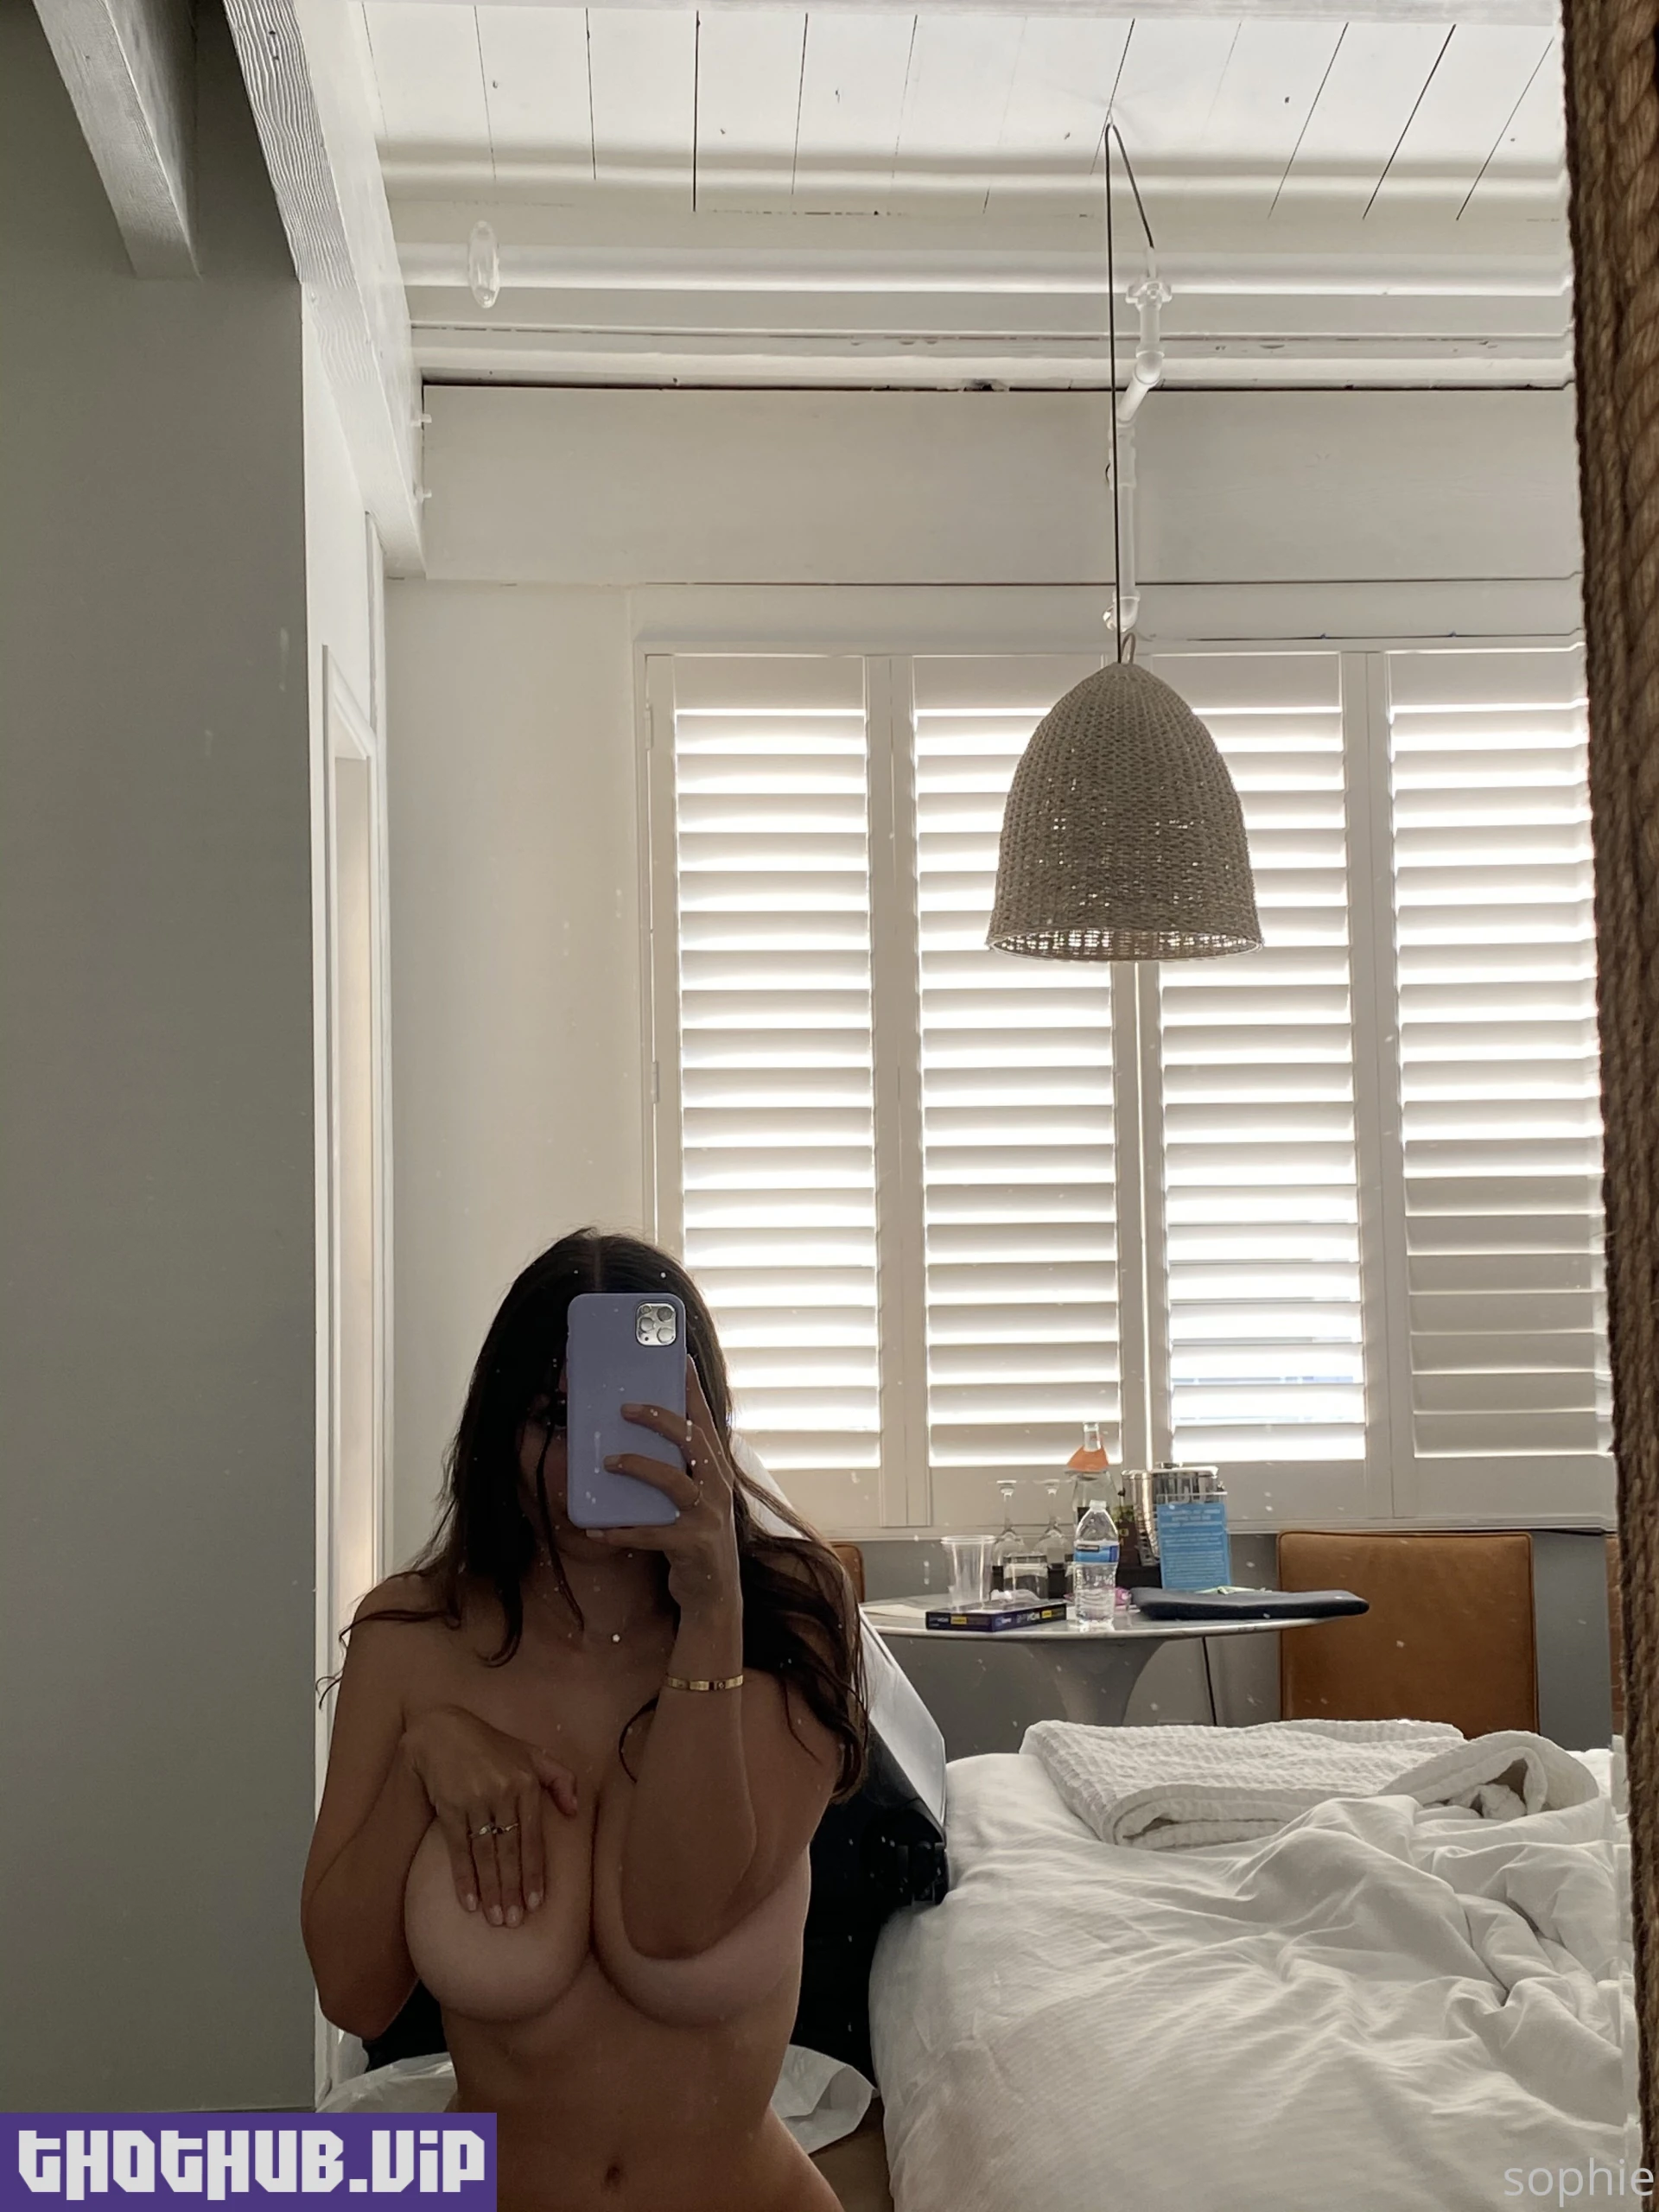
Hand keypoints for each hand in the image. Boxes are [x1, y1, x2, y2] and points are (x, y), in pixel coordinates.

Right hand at [401, 1705, 578, 1925]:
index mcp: (526, 1783)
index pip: (533, 1837)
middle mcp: (503, 1793)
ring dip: (491, 1890)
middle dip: (513, 1889)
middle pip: (510, 1851)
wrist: (443, 1730)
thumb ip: (559, 1778)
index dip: (535, 1872)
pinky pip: (458, 1849)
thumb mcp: (531, 1753)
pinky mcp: (449, 1807)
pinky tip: (469, 1902)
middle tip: (516, 1922)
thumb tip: (574, 1811)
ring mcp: (475, 1801)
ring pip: (486, 1854)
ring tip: (496, 1919)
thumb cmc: (491, 1746)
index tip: (537, 1902)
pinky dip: (463, 1877)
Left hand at [590, 1359, 741, 1612]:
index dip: (692, 1390)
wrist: (715, 1594)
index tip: (679, 1359)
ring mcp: (708, 1516)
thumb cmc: (695, 1536)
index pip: (705, 1421)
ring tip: (608, 1461)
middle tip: (625, 1408)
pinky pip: (652, 1534)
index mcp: (716, 1469)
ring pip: (674, 1482)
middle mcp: (717, 1487)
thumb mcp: (694, 1497)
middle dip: (660, 1420)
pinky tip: (596, 1528)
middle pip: (692, 1442)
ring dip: (639, 1467)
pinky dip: (622, 1530)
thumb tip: (632, 1440)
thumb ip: (676, 1469)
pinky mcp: (693, 1546)